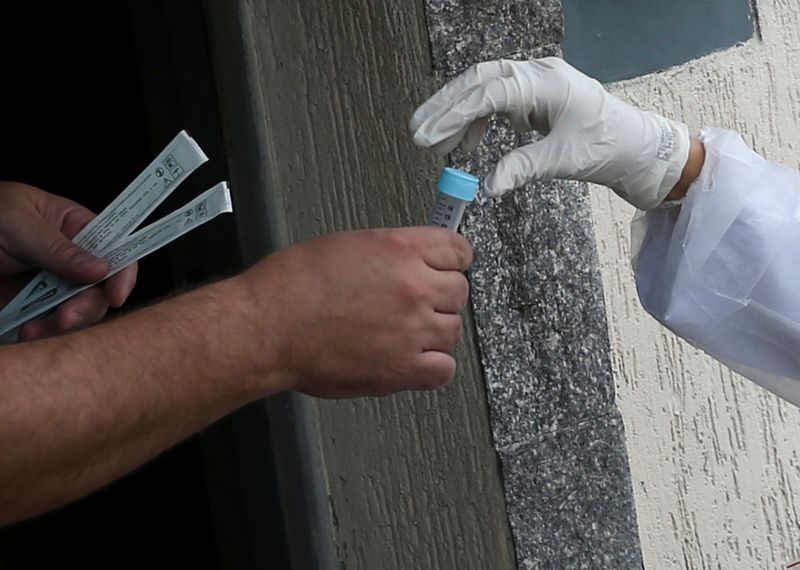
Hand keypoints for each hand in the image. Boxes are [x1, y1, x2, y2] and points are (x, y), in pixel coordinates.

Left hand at [0, 182, 137, 339]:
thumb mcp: (17, 222)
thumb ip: (58, 247)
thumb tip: (101, 268)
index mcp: (75, 226)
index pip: (116, 247)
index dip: (123, 272)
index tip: (116, 295)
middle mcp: (72, 257)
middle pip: (102, 287)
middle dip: (88, 306)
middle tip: (67, 317)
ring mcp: (54, 283)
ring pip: (81, 310)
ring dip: (65, 324)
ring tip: (38, 328)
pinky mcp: (34, 305)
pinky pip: (53, 324)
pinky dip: (44, 332)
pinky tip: (27, 331)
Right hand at [240, 227, 471, 397]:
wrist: (268, 328)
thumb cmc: (292, 286)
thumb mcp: (347, 245)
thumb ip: (390, 253)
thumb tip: (411, 262)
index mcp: (400, 249)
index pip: (458, 251)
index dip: (452, 260)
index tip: (447, 268)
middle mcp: (413, 287)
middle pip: (459, 291)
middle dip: (440, 296)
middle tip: (417, 302)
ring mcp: (411, 330)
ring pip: (453, 330)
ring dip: (435, 331)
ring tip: (406, 332)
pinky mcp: (402, 369)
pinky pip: (444, 369)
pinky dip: (433, 366)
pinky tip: (413, 359)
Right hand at [410, 57, 690, 209]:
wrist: (638, 146)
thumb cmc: (607, 147)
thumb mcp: (562, 160)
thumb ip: (522, 169)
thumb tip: (487, 187)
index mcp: (546, 83)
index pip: (488, 93)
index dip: (454, 115)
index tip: (429, 136)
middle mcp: (538, 74)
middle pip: (478, 81)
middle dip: (445, 106)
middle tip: (417, 132)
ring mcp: (536, 83)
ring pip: (484, 88)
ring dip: (458, 114)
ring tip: (437, 144)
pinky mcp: (536, 96)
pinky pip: (496, 102)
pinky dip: (477, 121)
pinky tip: (469, 145)